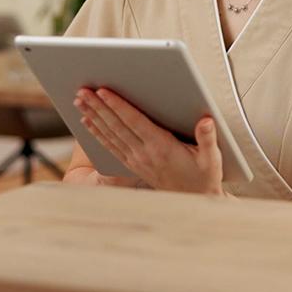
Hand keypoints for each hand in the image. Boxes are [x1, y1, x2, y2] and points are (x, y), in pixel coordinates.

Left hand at [74, 87, 223, 194]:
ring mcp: (136, 160)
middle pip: (116, 126)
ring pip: (110, 134)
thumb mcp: (212, 158)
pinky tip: (86, 122)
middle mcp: (144, 154)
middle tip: (82, 91)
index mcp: (161, 148)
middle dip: (98, 106)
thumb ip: (208, 138)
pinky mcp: (133, 164)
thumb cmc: (203, 177)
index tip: (103, 91)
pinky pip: (110, 146)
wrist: (194, 201)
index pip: (134, 122)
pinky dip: (97, 133)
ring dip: (93, 116)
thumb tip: (206, 121)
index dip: (118, 106)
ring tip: (79, 101)